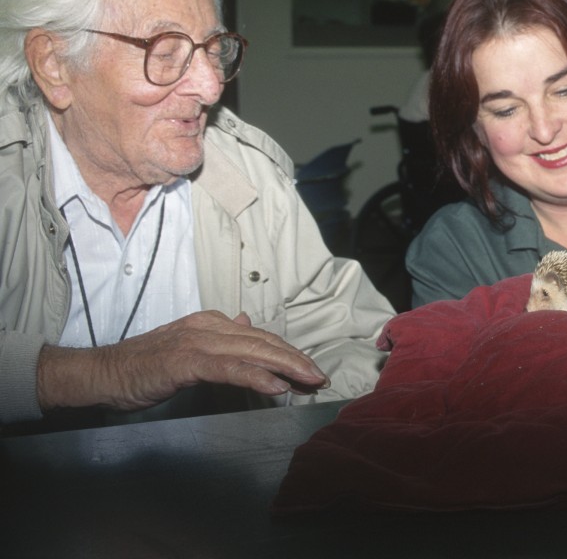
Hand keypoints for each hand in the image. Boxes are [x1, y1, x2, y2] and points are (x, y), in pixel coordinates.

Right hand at [38, 311, 330, 412]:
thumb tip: (247, 324)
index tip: (309, 368)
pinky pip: (230, 369)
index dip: (288, 352)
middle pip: (263, 342)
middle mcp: (208, 327)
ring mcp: (197, 343)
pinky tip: (276, 387)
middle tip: (321, 376)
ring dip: (287, 366)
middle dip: (296, 359)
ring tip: (310, 380)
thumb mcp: (187, 347)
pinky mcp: (186, 363)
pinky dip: (257, 377)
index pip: (259, 337)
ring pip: (253, 351)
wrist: (102, 373)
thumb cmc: (143, 364)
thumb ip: (219, 338)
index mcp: (210, 323)